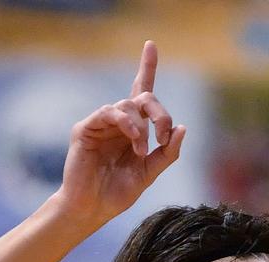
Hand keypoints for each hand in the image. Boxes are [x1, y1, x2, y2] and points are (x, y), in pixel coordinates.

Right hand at [53, 41, 185, 229]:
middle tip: (163, 135)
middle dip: (159, 113)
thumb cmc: (117, 193)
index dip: (146, 67)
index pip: (142, 92)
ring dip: (141, 127)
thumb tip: (183, 128)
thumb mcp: (149, 173)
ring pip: (126, 105)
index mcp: (133, 129)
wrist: (92, 209)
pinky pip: (107, 113)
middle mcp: (118, 122)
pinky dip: (125, 124)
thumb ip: (167, 153)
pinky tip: (133, 139)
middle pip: (142, 97)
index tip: (151, 45)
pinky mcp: (85, 129)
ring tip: (141, 150)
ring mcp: (100, 124)